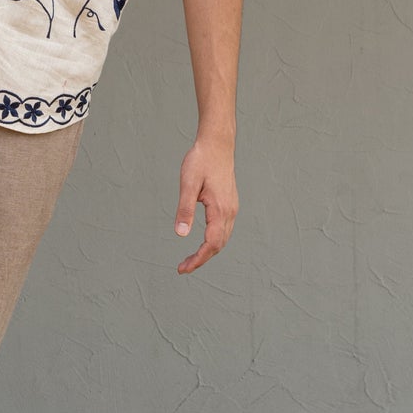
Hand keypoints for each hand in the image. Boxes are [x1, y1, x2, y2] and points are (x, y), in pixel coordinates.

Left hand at [174, 138, 237, 274]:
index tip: (183, 269)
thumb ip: (184, 210)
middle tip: (182, 267)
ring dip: (208, 251)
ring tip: (191, 258)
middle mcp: (230, 212)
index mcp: (220, 210)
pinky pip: (224, 229)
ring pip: (222, 238)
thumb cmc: (201, 161)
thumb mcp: (188, 184)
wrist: (217, 144)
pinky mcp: (230, 203)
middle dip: (201, 259)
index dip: (197, 259)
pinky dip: (214, 240)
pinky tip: (203, 241)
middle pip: (218, 245)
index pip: (211, 244)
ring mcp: (232, 208)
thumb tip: (180, 234)